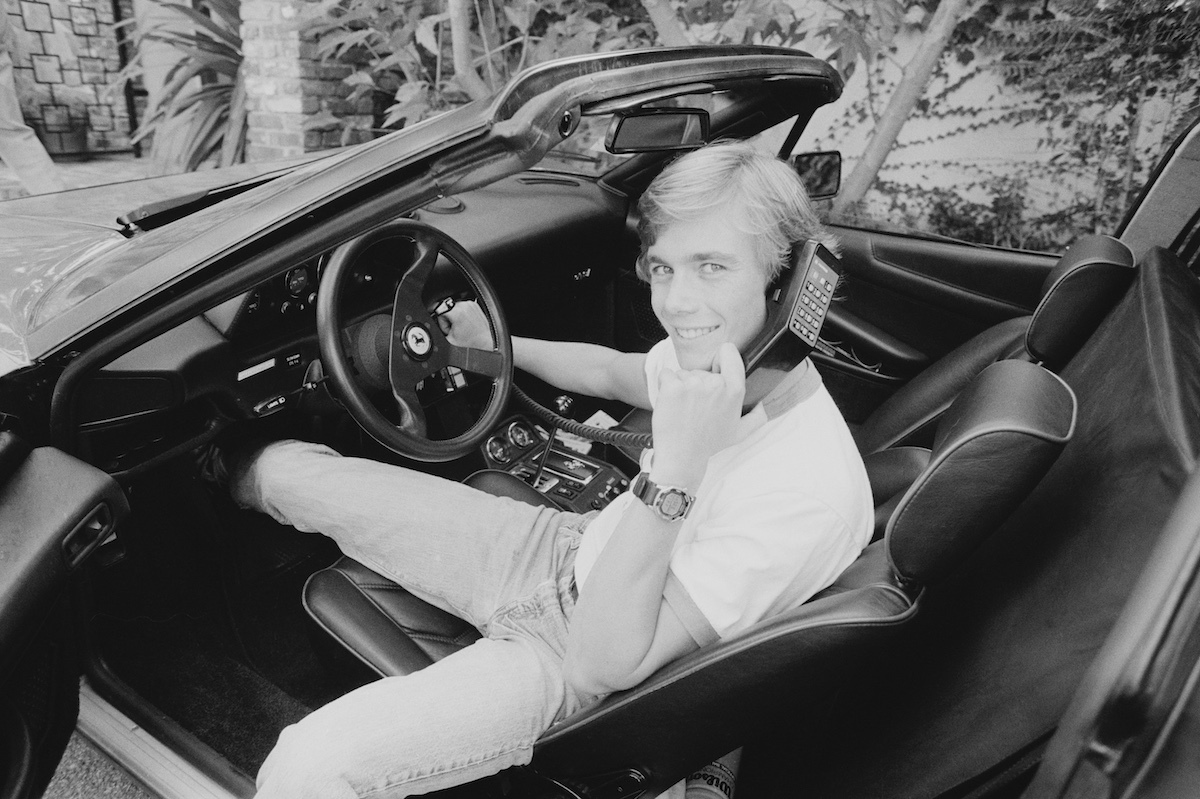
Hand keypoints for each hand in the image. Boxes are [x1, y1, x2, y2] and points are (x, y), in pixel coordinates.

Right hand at [436, 299, 493, 349]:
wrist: (484, 340)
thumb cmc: (470, 341)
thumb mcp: (449, 339)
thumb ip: (438, 330)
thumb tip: (432, 326)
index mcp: (456, 312)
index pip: (438, 310)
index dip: (440, 321)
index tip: (446, 327)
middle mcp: (464, 305)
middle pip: (446, 308)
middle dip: (448, 319)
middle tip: (455, 329)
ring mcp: (470, 304)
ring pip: (454, 307)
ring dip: (455, 316)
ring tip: (461, 326)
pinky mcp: (474, 304)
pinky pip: (462, 307)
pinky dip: (462, 314)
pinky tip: (466, 322)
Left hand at [649, 343, 749, 488]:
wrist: (682, 455)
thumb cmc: (709, 443)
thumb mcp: (740, 433)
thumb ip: (757, 418)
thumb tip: (763, 405)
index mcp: (734, 390)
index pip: (728, 352)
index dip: (721, 359)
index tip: (716, 371)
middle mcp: (715, 384)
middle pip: (701, 369)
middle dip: (697, 384)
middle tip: (696, 408)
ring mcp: (692, 384)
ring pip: (683, 373)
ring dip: (680, 387)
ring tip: (683, 409)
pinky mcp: (672, 387)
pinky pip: (666, 375)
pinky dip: (665, 386)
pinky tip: (670, 403)